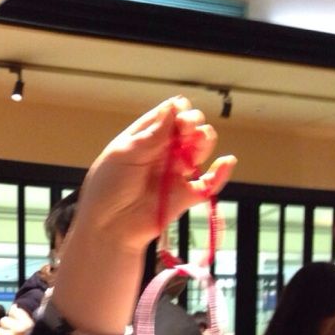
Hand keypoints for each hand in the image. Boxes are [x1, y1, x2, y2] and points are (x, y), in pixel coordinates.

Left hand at [71, 97, 235, 250]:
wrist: (109, 227)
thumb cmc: (108, 189)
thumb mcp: (124, 155)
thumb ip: (151, 134)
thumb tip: (173, 106)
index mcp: (146, 138)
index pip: (170, 114)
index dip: (178, 111)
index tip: (179, 115)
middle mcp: (164, 152)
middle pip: (190, 128)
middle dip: (193, 124)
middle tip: (186, 130)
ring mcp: (176, 173)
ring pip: (202, 149)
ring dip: (204, 142)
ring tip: (196, 148)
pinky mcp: (185, 196)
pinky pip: (209, 183)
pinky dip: (221, 173)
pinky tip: (226, 162)